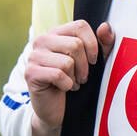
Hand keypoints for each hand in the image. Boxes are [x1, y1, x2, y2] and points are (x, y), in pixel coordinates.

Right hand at [25, 20, 115, 135]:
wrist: (57, 109)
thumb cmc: (76, 82)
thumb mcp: (93, 62)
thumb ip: (102, 44)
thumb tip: (105, 26)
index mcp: (57, 33)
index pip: (80, 26)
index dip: (92, 44)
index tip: (93, 60)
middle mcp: (42, 40)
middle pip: (75, 44)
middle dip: (84, 65)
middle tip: (81, 77)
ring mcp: (34, 56)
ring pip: (67, 61)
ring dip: (75, 77)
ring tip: (72, 82)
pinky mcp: (30, 72)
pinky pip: (58, 74)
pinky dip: (66, 85)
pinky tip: (63, 88)